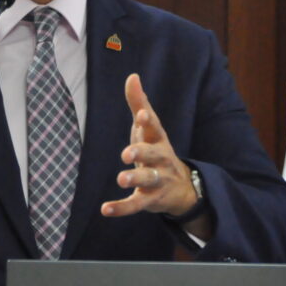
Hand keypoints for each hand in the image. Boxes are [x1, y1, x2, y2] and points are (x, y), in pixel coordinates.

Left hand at [101, 73, 197, 218]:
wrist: (181, 187)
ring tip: (120, 178)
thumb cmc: (157, 149)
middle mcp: (161, 159)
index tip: (142, 115)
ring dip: (134, 178)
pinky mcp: (149, 199)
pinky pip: (136, 204)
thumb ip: (139, 103)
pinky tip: (105, 209)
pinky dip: (121, 208)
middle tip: (126, 153)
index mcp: (158, 140)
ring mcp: (157, 181)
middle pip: (154, 155)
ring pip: (147, 180)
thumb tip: (132, 76)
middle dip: (141, 153)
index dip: (149, 122)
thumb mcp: (149, 128)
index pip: (156, 129)